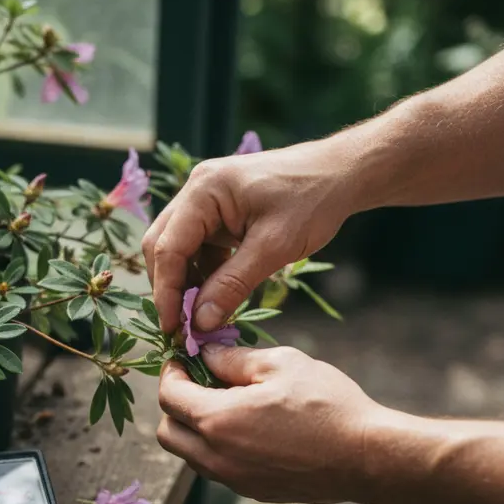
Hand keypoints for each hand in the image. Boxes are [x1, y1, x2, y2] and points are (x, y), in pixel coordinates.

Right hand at [142, 139, 355, 334]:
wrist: (341, 174)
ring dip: (185, 284)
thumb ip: (232, 286)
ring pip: (176, 249)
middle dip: (169, 288)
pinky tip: (215, 297)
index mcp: (204, 190)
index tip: (174, 328)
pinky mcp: (216, 213)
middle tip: (181, 327)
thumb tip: (200, 324)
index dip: (166, 292)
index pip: (167, 248)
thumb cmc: (312, 202)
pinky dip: (201, 275)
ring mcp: (204, 200)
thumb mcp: (273, 248)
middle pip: (161, 246)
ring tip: (200, 317)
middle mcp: (196, 190)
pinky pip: (197, 248)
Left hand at [156, 345, 383, 503]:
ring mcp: (232, 479)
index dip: (170, 373)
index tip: (183, 359)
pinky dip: (215, 448)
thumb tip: (207, 353)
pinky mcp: (250, 491)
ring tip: (226, 404)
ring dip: (193, 429)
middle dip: (175, 405)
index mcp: (217, 421)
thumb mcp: (280, 365)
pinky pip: (215, 468)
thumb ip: (233, 359)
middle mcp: (216, 456)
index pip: (168, 397)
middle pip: (167, 433)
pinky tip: (246, 427)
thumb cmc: (327, 405)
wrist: (366, 457)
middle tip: (199, 382)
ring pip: (189, 455)